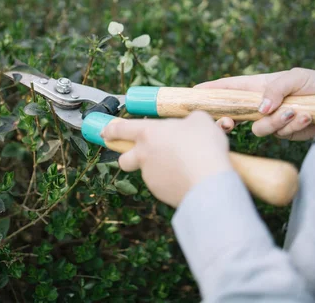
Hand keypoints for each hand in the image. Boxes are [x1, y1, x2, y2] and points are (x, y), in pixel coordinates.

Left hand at [100, 111, 231, 207]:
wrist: (209, 180)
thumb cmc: (204, 146)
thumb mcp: (200, 121)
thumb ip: (189, 120)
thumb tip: (190, 124)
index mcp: (148, 133)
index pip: (120, 129)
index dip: (111, 130)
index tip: (105, 132)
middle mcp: (143, 155)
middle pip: (124, 159)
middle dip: (130, 157)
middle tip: (145, 155)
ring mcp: (149, 176)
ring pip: (147, 173)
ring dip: (159, 169)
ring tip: (184, 165)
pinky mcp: (160, 193)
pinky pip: (162, 185)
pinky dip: (171, 182)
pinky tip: (188, 177)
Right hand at [194, 68, 314, 139]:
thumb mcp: (296, 77)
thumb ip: (276, 89)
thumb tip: (260, 109)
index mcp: (257, 86)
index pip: (229, 88)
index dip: (210, 91)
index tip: (192, 94)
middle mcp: (259, 104)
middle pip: (232, 115)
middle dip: (227, 121)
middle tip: (229, 123)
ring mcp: (270, 120)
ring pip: (259, 129)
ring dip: (278, 121)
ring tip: (297, 110)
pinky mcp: (283, 132)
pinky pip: (280, 134)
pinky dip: (294, 125)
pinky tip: (307, 115)